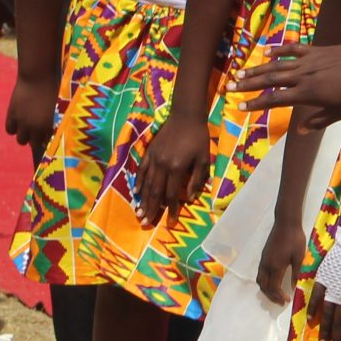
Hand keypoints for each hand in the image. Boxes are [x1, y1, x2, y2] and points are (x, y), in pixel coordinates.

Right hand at [4, 75, 57, 158]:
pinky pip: (10, 130)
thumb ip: (58, 121)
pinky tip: (18, 122)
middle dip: (36, 140)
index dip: (47, 141)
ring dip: (24, 136)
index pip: (48, 143)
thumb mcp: (60, 108)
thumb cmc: (55, 89)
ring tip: (27, 128)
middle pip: (33, 144)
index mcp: (51, 126)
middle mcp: (36, 128)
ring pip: (21, 141)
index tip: (47, 138)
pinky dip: (13, 128)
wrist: (38, 77)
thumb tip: (55, 131)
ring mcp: (23, 122)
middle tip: (37, 133)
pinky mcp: (12, 115)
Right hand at [134, 111, 209, 225]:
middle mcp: (162, 165)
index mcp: (177, 168)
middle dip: (152, 209)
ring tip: (139, 213)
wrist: (185, 116)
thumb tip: (191, 198)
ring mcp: (153, 158)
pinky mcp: (148, 152)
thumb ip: (197, 179)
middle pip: (156, 192)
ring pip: (146, 183)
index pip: (173, 194)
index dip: (171, 209)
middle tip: (146, 223)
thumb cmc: (198, 138)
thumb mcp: (204, 159)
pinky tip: (136, 193)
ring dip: (143, 200)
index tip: (170, 222)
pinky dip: (138, 182)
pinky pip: (141, 170)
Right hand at [232, 42, 340, 132]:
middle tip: (229, 87)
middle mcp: (301, 76)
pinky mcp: (314, 50)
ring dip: (257, 69)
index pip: (275, 99)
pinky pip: (292, 49)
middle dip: (248, 84)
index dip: (256, 104)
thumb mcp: (340, 112)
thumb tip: (299, 132)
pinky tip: (266, 52)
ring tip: (240, 72)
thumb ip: (318, 121)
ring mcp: (306, 61)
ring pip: (276, 65)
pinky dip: (278, 50)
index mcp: (306, 94)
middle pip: (269, 80)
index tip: (240, 107)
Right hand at [256, 217, 307, 308]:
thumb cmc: (295, 239)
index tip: (286, 301)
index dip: (279, 297)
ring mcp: (263, 260)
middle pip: (264, 286)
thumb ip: (296, 273)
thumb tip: (294, 287)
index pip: (273, 287)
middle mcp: (266, 265)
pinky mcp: (264, 256)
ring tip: (276, 295)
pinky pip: (261, 273)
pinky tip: (273, 282)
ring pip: (260, 280)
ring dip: (266, 290)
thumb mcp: (299, 257)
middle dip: (271, 296)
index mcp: (275, 267)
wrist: (286, 223)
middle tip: (281, 302)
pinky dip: (265, 282)